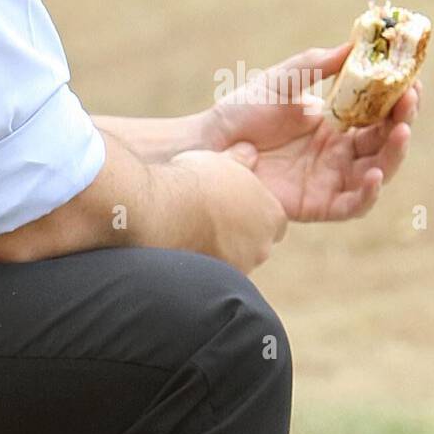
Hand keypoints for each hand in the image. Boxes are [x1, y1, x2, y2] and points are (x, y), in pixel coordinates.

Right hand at [171, 145, 287, 272]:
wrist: (159, 210)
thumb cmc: (191, 182)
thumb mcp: (220, 160)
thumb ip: (240, 160)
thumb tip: (248, 151)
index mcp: (272, 215)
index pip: (273, 222)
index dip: (253, 215)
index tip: (232, 208)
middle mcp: (262, 246)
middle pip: (255, 244)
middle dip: (238, 236)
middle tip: (210, 221)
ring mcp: (239, 267)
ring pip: (234, 261)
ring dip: (219, 252)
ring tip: (190, 234)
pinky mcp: (214, 282)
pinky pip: (212, 276)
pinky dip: (201, 264)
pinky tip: (181, 249)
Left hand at [203, 43, 420, 221]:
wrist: (207, 144)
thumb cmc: (242, 112)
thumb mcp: (281, 81)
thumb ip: (315, 64)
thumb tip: (354, 44)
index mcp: (336, 124)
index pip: (380, 113)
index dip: (399, 100)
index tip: (411, 81)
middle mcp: (339, 153)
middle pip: (384, 141)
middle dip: (402, 121)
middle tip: (407, 102)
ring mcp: (329, 179)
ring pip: (377, 172)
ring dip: (394, 154)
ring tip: (399, 131)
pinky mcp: (315, 204)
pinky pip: (351, 205)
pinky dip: (367, 194)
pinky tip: (373, 175)